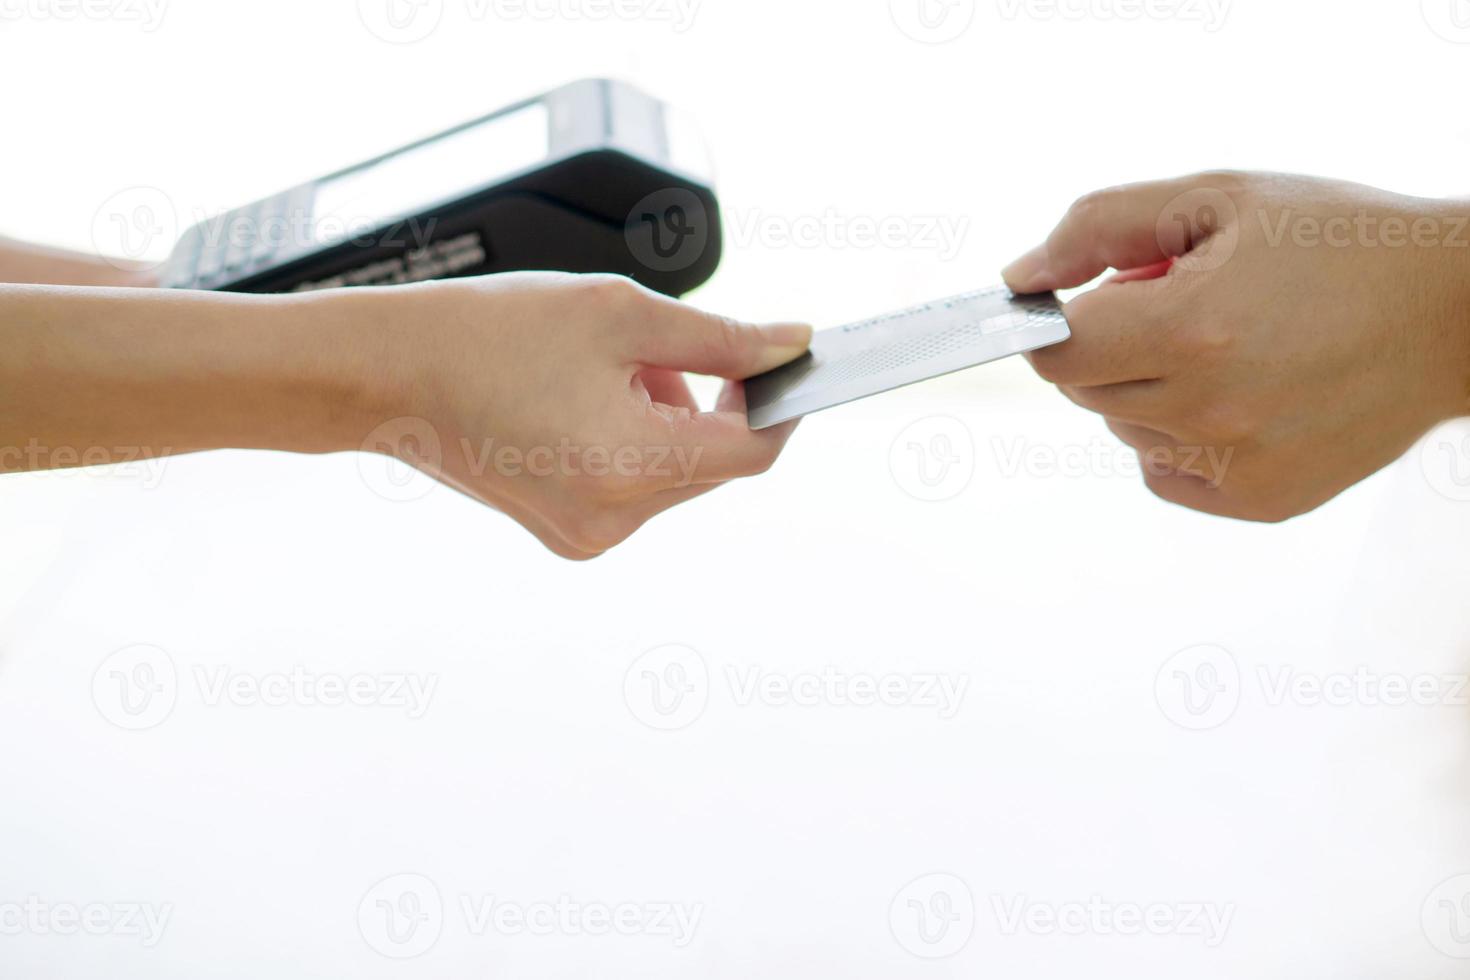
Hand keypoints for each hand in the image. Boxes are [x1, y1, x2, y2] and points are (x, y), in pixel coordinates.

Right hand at [358, 273, 810, 558]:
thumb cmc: (490, 332)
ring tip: (603, 368)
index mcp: (631, 466)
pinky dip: (632, 440)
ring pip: (675, 471)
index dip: (779, 401)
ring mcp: (587, 534)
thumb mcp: (621, 313)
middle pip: (714, 461)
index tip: (778, 361)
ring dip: (667, 416)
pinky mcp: (566, 532)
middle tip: (652, 347)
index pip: (754, 449)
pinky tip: (582, 400)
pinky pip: (635, 485)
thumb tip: (791, 344)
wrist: (387, 373)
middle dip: (706, 399)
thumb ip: (721, 336)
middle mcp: (613, 519)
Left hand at [1002, 171, 1469, 521]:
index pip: (1054, 354)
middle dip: (1112, 346)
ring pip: (1128, 430)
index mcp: (1189, 328)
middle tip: (1181, 306)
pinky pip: (1168, 474)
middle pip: (1086, 391)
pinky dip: (1180, 439)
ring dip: (1149, 390)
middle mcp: (1209, 407)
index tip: (1084, 303)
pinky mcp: (1264, 500)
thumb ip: (1101, 228)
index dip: (1054, 325)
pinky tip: (1238, 397)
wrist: (1453, 312)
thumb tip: (1018, 277)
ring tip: (1225, 347)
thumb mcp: (1218, 198)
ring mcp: (1238, 463)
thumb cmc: (1336, 242)